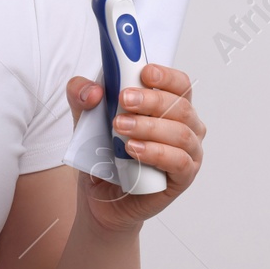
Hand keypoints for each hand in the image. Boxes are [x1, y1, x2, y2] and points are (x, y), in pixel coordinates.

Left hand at [65, 64, 205, 232]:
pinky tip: (133, 150)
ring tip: (120, 127)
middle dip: (151, 100)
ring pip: (181, 133)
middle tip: (123, 99)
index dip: (166, 76)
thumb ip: (81, 97)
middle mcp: (185, 127)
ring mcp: (187, 153)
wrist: (98, 196)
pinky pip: (179, 162)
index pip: (179, 85)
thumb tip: (93, 91)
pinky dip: (156, 153)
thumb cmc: (102, 153)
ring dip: (149, 126)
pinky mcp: (182, 178)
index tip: (144, 72)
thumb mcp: (84, 119)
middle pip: (181, 106)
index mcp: (168, 107)